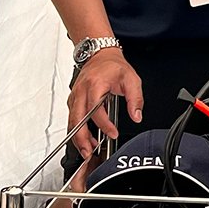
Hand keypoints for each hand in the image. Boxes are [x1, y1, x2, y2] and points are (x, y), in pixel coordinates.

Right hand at [68, 47, 141, 164]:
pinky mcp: (73, 99)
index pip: (96, 110)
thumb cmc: (113, 66)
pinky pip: (72, 117)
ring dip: (77, 137)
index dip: (104, 125)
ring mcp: (75, 95)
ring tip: (87, 150)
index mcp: (95, 85)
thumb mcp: (132, 80)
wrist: (100, 55)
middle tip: (89, 152)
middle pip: (76, 119)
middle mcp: (81, 91)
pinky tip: (85, 139)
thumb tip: (136, 116)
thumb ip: (135, 99)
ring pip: (72, 120)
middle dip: (81, 138)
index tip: (113, 133)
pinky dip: (76, 129)